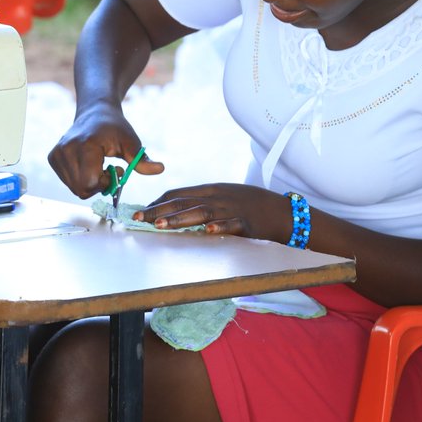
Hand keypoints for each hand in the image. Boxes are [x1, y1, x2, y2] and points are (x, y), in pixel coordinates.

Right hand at [48, 103, 162, 198]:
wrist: (94, 111)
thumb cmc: (115, 127)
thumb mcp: (132, 142)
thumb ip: (142, 160)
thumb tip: (160, 169)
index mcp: (85, 145)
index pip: (90, 183)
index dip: (105, 183)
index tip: (116, 170)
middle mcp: (66, 149)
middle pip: (81, 189)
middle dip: (98, 185)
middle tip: (108, 170)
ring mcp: (57, 154)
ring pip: (74, 187)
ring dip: (89, 183)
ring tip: (98, 165)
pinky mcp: (52, 157)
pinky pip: (67, 181)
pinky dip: (80, 178)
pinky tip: (88, 165)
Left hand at [134, 184, 289, 242]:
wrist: (282, 211)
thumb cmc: (250, 204)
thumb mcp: (223, 197)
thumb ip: (201, 201)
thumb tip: (175, 208)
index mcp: (211, 190)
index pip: (178, 194)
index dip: (158, 202)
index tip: (141, 212)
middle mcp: (218, 198)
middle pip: (184, 203)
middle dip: (159, 211)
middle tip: (139, 219)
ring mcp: (231, 210)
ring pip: (201, 213)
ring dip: (180, 219)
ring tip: (161, 224)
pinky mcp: (247, 224)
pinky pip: (232, 225)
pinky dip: (220, 227)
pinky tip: (208, 231)